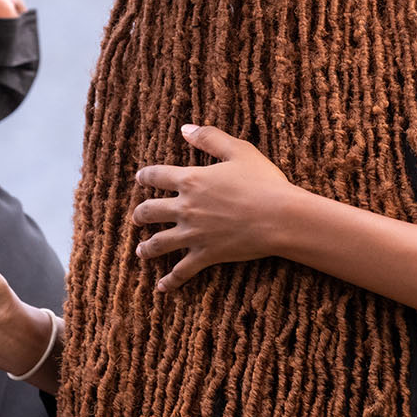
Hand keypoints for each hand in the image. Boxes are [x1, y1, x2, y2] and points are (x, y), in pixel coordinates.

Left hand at [132, 124, 302, 293]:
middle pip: (150, 211)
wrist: (280, 216)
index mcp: (191, 180)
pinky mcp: (206, 255)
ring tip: (141, 251)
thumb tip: (185, 129)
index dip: (145, 176)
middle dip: (140, 215)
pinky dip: (170, 281)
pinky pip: (182, 271)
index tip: (140, 178)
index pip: (157, 176)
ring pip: (158, 243)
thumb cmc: (263, 181)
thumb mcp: (238, 150)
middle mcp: (186, 208)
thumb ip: (209, 137)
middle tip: (137, 218)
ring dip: (147, 248)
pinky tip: (161, 288)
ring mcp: (194, 233)